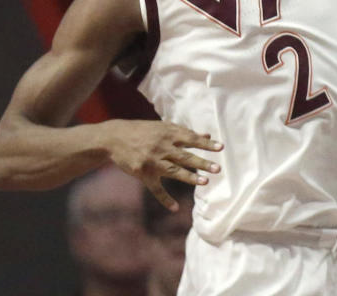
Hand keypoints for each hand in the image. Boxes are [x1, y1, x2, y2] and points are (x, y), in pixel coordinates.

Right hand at [105, 118, 222, 210]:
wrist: (115, 138)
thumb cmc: (143, 131)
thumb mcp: (163, 128)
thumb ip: (184, 132)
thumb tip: (207, 134)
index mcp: (168, 134)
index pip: (191, 139)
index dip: (206, 143)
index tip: (221, 147)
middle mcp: (161, 147)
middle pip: (185, 156)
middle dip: (202, 163)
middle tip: (218, 169)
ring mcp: (152, 162)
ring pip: (174, 171)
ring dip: (190, 178)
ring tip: (205, 182)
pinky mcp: (143, 174)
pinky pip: (156, 189)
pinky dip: (165, 199)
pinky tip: (175, 208)